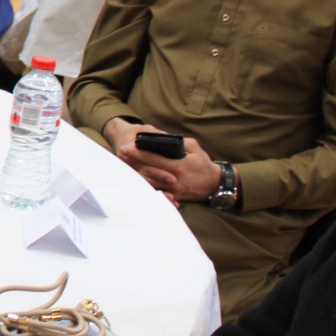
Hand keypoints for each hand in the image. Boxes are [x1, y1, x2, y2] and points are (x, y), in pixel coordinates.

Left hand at [105, 119, 221, 206]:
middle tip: (121, 153)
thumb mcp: (195, 148)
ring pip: (149, 182)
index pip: (155, 159)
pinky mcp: (173, 196)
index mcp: (179, 166)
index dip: (139, 153)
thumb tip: (163, 139)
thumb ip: (180, 142)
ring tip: (124, 163)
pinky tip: (134, 179)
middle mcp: (174, 180)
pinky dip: (145, 184)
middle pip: (148, 170)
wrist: (215, 184)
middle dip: (133, 161)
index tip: (128, 147)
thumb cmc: (204, 164)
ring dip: (135, 172)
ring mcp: (173, 190)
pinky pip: (156, 191)